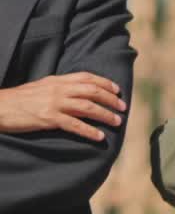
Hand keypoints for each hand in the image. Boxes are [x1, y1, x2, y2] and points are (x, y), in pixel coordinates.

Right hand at [0, 72, 125, 141]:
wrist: (0, 106)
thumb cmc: (20, 100)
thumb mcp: (41, 87)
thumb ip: (59, 88)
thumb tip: (77, 93)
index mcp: (57, 80)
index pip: (86, 77)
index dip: (104, 83)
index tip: (117, 90)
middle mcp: (58, 89)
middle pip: (91, 91)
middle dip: (110, 99)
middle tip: (122, 108)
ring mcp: (54, 103)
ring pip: (87, 107)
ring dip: (105, 114)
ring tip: (117, 122)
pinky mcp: (49, 118)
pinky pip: (75, 125)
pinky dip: (89, 131)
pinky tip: (99, 136)